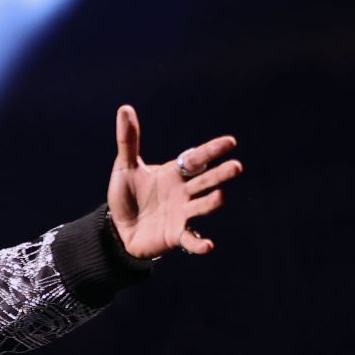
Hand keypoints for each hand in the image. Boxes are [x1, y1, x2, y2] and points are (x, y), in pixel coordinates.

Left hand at [108, 104, 243, 259]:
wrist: (118, 230)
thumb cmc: (126, 197)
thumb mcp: (124, 166)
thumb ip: (128, 140)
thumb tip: (124, 108)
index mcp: (175, 173)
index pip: (197, 159)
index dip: (212, 151)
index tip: (230, 142)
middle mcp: (184, 192)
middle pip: (206, 181)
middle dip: (220, 174)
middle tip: (236, 167)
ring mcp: (183, 214)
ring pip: (202, 206)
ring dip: (211, 202)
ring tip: (220, 196)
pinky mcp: (177, 236)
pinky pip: (191, 240)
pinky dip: (200, 244)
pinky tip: (209, 246)